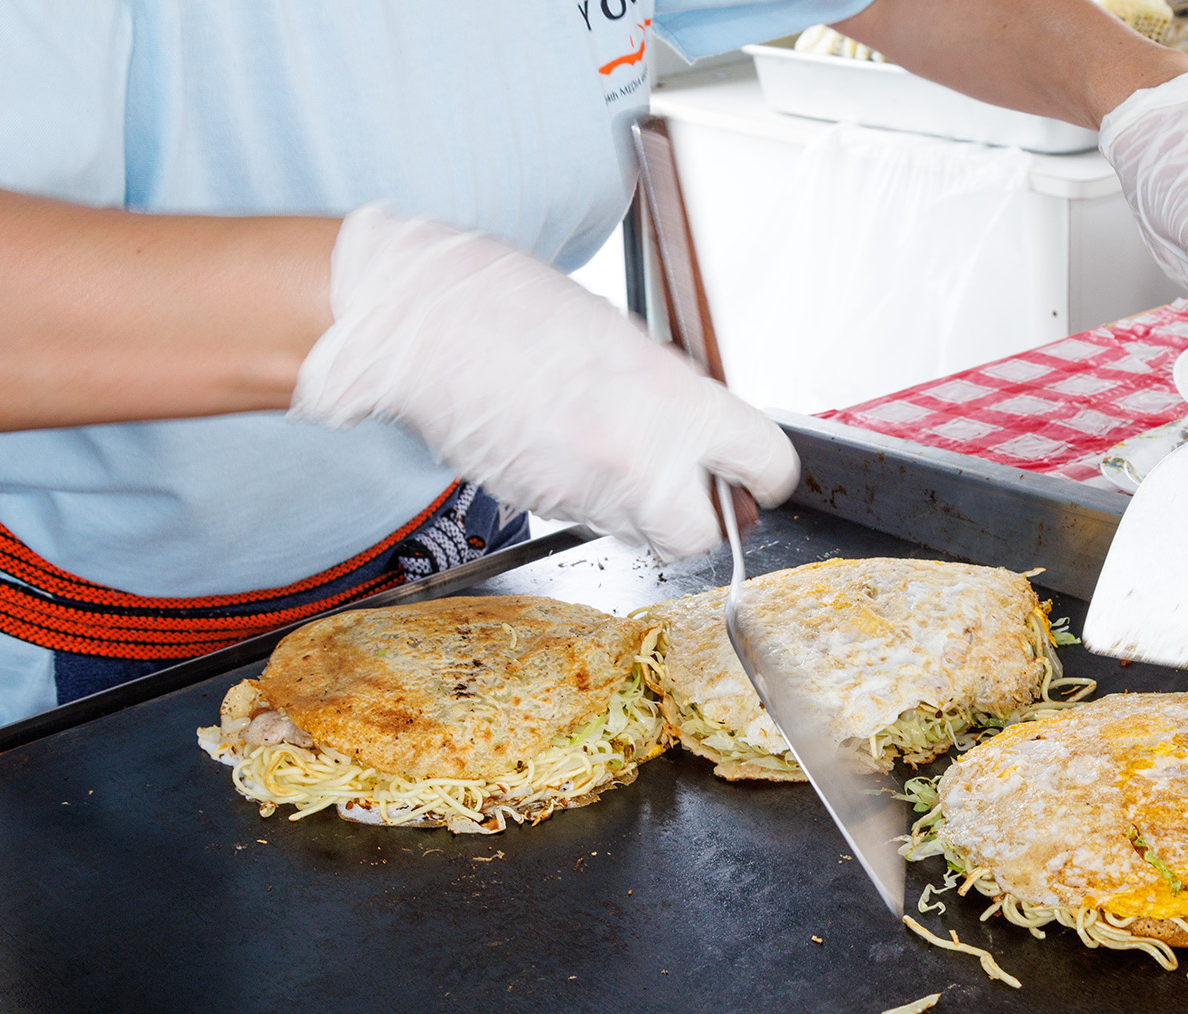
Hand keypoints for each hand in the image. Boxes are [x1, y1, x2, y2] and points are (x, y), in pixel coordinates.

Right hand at [290, 206, 798, 560]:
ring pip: (639, 530)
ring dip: (638, 503)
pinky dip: (585, 492)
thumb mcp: (625, 335)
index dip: (765, 474)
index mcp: (676, 403)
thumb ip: (674, 394)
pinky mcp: (539, 506)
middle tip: (688, 482)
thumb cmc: (514, 306)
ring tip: (607, 444)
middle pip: (703, 533)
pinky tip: (562, 444)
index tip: (754, 473)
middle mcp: (638, 461)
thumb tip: (702, 436)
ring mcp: (585, 491)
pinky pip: (584, 514)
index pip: (767, 466)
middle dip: (699, 514)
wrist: (420, 322)